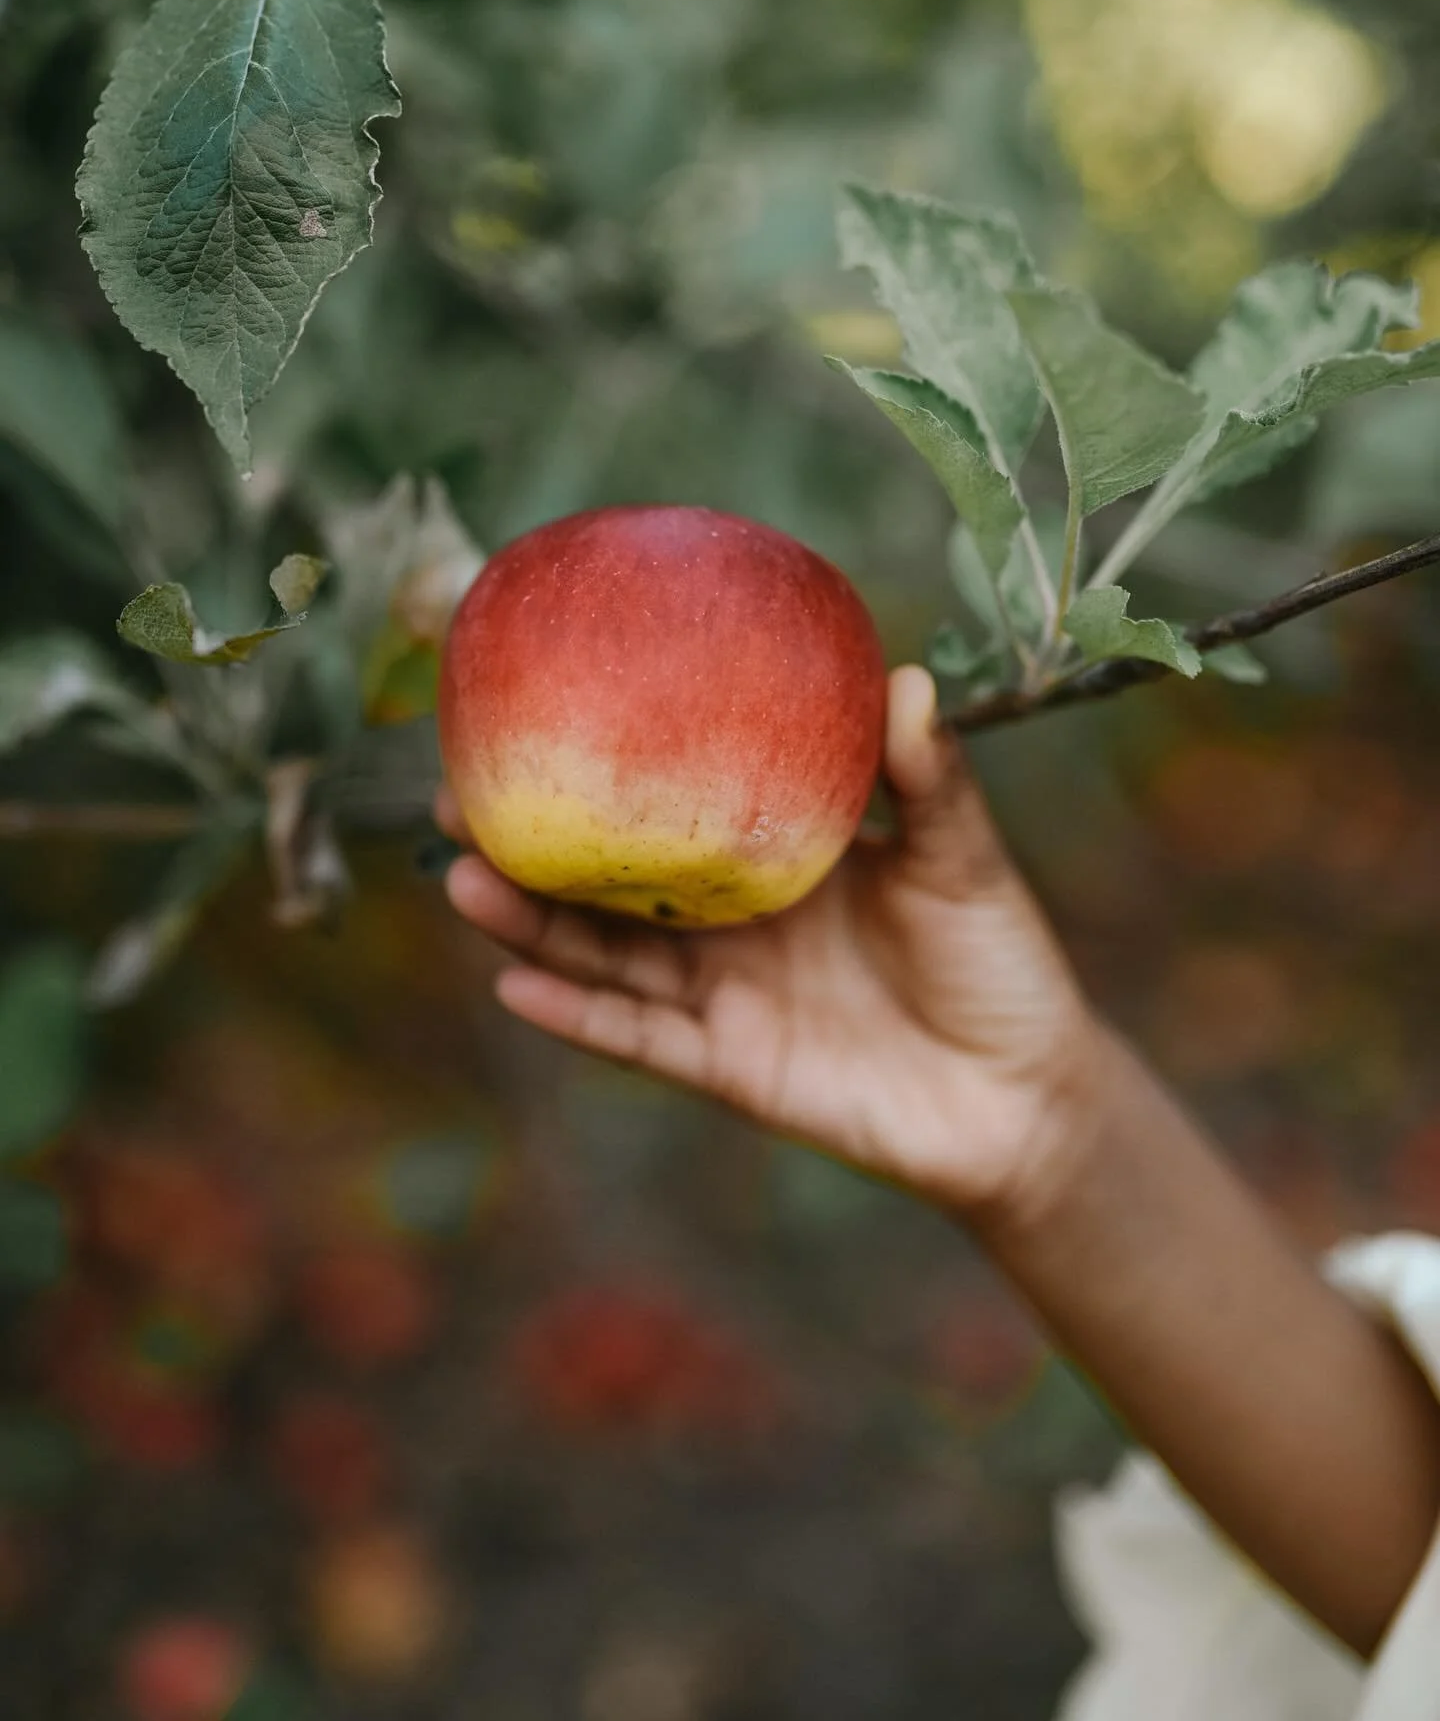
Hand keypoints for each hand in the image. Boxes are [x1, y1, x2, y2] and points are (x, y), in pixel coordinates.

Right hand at [437, 665, 1099, 1218]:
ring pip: (608, 958)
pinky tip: (513, 983)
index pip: (677, 807)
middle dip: (534, 845)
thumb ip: (928, 782)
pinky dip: (580, 1018)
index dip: (610, 771)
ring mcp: (725, 998)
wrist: (1026, 1097)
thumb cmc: (1000, 964)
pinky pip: (642, 1040)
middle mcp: (734, 925)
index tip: (538, 718)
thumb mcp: (962, 860)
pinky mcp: (730, 1067)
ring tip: (458, 881)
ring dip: (533, 925)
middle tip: (456, 800)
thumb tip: (902, 677)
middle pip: (612, 882)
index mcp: (779, 860)